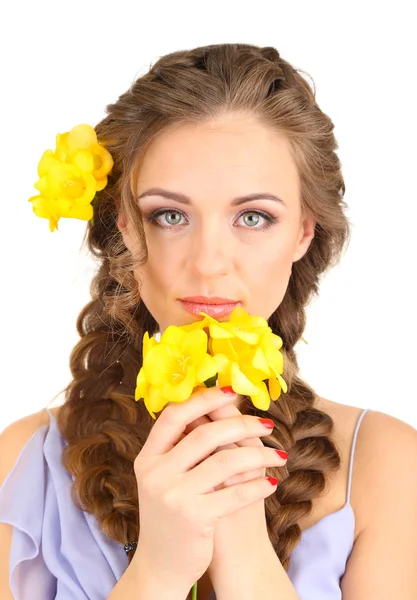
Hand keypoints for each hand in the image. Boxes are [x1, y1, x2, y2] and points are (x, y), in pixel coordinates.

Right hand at [133, 386, 282, 591]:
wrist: (160, 566)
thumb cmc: (171, 514)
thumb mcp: (164, 478)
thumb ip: (182, 447)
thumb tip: (218, 408)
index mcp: (148, 457)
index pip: (174, 416)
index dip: (203, 400)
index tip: (232, 391)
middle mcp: (156, 473)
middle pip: (205, 434)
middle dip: (242, 425)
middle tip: (266, 424)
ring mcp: (174, 495)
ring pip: (225, 461)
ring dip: (259, 454)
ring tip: (278, 455)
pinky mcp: (194, 517)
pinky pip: (235, 493)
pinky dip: (258, 485)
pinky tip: (271, 482)